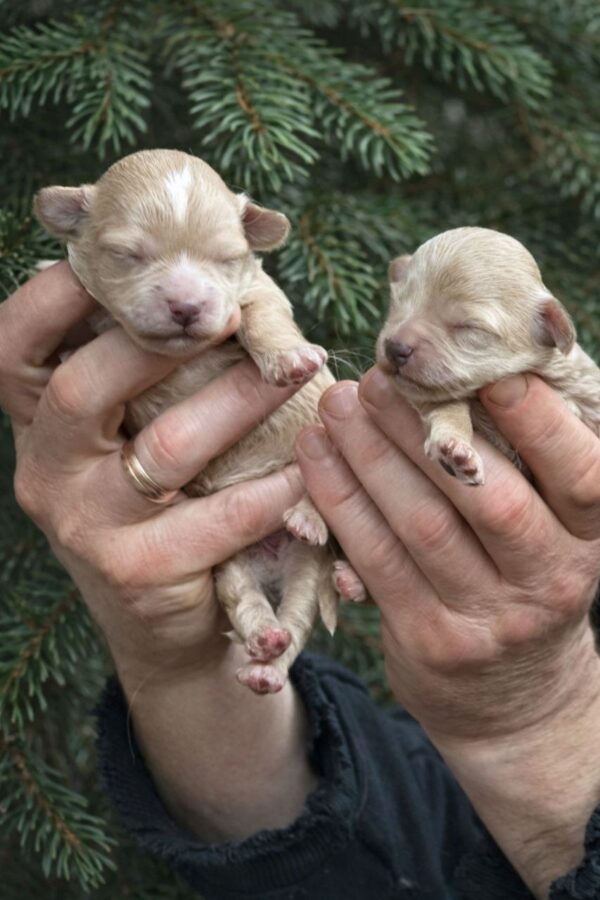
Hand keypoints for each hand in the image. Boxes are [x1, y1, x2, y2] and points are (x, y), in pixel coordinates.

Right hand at [0, 262, 304, 679]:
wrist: (166, 626)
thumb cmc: (161, 504)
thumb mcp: (133, 437)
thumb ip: (145, 374)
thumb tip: (206, 283)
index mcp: (37, 425)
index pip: (12, 350)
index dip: (53, 298)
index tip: (124, 262)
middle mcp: (46, 472)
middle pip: (82, 387)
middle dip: (162, 340)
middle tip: (233, 312)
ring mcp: (86, 527)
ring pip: (166, 447)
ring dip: (240, 401)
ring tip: (297, 371)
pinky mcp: (137, 573)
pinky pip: (217, 518)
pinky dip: (270, 488)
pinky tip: (306, 466)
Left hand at [296, 369, 599, 736]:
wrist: (514, 698)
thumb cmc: (528, 576)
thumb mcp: (556, 527)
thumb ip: (530, 461)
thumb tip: (478, 366)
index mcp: (591, 537)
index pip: (583, 476)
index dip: (538, 421)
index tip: (487, 371)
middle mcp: (549, 579)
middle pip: (484, 496)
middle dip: (423, 429)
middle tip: (378, 378)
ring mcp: (487, 619)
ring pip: (420, 523)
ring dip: (370, 456)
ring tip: (337, 406)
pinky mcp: (428, 639)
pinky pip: (376, 558)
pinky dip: (341, 500)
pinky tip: (316, 456)